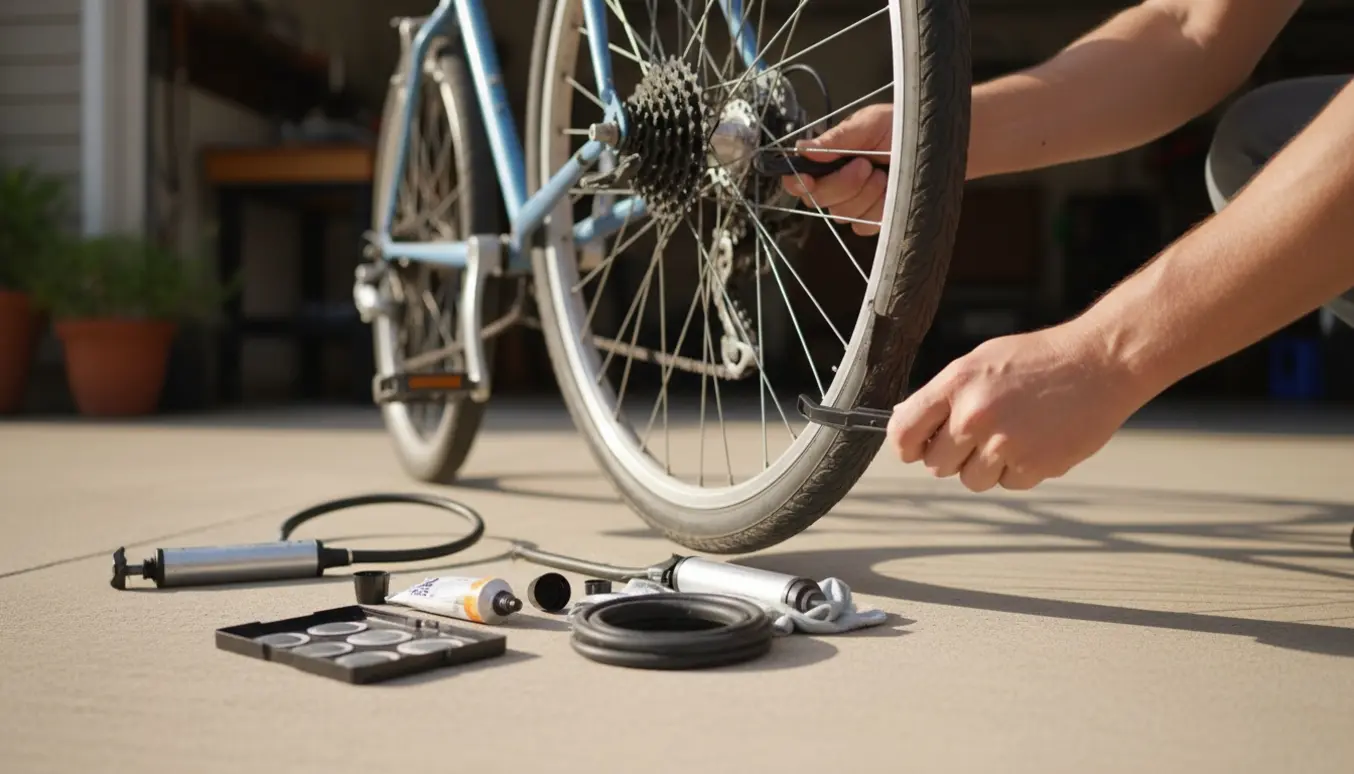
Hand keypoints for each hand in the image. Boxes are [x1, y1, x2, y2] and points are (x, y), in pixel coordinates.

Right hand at [780, 104, 891, 235]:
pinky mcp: (873, 220)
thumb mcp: (868, 124)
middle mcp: (835, 185)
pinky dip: (878, 209)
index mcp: (828, 160)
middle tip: (865, 164)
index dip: (797, 182)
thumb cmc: (901, 128)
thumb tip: (802, 149)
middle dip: (842, 183)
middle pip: (818, 199)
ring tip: (883, 174)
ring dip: (865, 193)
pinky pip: (863, 225)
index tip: (808, 178)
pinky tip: (890, 192)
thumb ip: (836, 139)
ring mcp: (853, 205)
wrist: (935, 143)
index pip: (798, 179)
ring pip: (841, 214)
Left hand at [885, 324, 1149, 491]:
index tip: (914, 449)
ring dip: (985, 466)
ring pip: (971, 480)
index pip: (904, 431)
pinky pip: (1008, 484)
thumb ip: (942, 395)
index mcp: (956, 384)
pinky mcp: (1035, 466)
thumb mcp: (979, 362)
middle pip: (936, 464)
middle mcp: (975, 415)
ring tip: (1011, 434)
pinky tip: (1035, 440)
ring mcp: (1005, 443)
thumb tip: (903, 423)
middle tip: (978, 435)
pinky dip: (1018, 470)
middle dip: (951, 456)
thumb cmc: (1039, 361)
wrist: (1099, 363)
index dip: (906, 446)